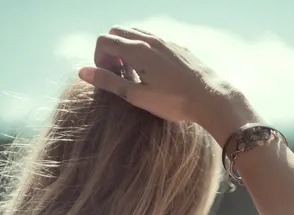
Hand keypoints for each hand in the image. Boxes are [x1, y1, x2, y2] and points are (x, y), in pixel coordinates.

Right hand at [78, 26, 255, 140]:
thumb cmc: (174, 102)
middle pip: (117, 32)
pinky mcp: (178, 47)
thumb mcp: (137, 96)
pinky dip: (144, 50)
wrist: (211, 98)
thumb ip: (109, 82)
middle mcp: (150, 39)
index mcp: (138, 50)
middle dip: (111, 52)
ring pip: (136, 34)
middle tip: (120, 76)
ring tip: (135, 75)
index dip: (98, 59)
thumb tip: (82, 72)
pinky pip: (153, 40)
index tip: (109, 79)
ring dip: (127, 50)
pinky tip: (154, 73)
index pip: (104, 41)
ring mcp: (166, 41)